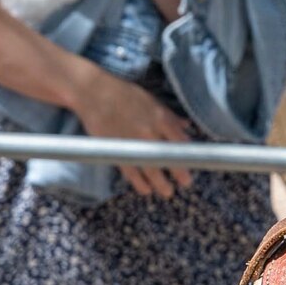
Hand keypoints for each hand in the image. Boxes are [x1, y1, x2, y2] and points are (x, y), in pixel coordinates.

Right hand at [69, 66, 192, 198]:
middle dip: (178, 173)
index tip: (193, 163)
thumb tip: (186, 127)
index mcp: (160, 117)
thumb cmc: (124, 94)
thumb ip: (170, 116)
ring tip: (167, 192)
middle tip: (185, 182)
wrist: (93, 93)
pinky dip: (139, 182)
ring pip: (150, 169)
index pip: (179, 141)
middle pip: (167, 158)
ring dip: (160, 183)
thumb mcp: (151, 99)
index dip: (187, 154)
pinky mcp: (116, 150)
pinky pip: (130, 171)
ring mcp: (132, 143)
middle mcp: (149, 131)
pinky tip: (146, 189)